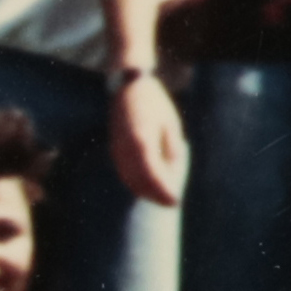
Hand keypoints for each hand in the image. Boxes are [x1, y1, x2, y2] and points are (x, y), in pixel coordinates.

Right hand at [120, 74, 189, 210]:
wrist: (128, 87)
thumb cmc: (155, 103)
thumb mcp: (170, 125)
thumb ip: (170, 150)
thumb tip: (171, 174)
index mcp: (142, 140)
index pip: (152, 174)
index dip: (163, 190)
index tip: (175, 200)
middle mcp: (125, 147)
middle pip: (139, 181)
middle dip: (155, 195)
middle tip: (171, 203)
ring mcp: (116, 148)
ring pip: (128, 179)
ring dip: (144, 192)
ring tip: (161, 199)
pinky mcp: (114, 148)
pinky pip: (123, 171)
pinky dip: (134, 183)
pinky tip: (146, 187)